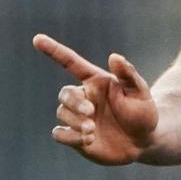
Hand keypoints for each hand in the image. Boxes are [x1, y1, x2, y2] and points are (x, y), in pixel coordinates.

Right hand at [33, 33, 158, 164]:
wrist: (143, 141)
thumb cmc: (143, 112)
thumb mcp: (140, 92)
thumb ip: (127, 75)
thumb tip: (114, 56)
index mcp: (96, 81)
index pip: (71, 63)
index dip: (54, 50)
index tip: (37, 38)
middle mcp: (84, 97)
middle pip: (65, 93)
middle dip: (74, 102)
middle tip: (91, 112)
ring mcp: (78, 117)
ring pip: (61, 113)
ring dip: (75, 121)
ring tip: (92, 130)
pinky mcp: (74, 136)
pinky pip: (59, 133)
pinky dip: (70, 137)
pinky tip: (88, 140)